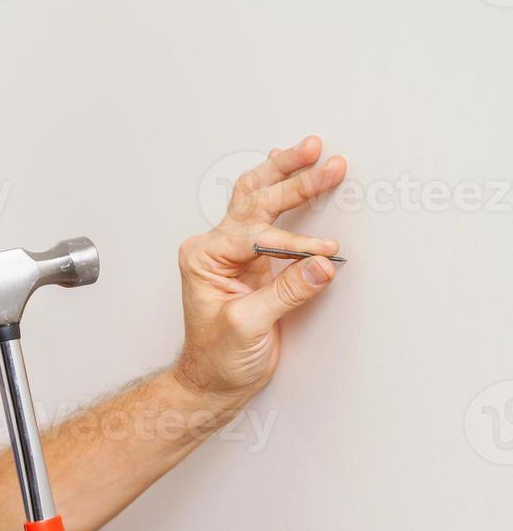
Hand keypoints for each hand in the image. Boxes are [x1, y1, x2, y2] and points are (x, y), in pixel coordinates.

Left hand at [174, 135, 347, 404]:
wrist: (213, 380)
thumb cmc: (217, 358)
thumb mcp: (248, 327)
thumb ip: (286, 293)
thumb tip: (321, 265)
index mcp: (203, 258)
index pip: (254, 236)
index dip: (291, 243)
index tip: (323, 251)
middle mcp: (215, 248)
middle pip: (254, 200)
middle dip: (292, 180)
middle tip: (327, 162)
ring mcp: (234, 250)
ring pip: (258, 198)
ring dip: (287, 173)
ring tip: (315, 150)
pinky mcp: (254, 258)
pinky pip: (269, 216)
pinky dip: (282, 190)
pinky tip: (291, 166)